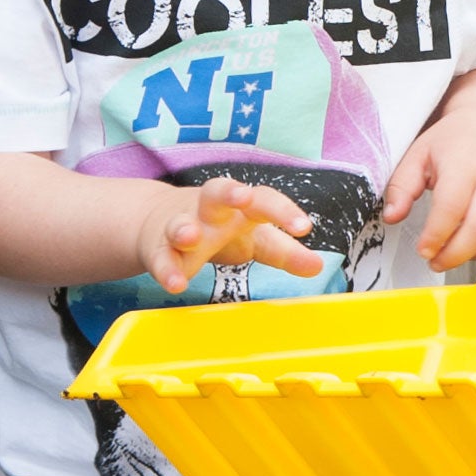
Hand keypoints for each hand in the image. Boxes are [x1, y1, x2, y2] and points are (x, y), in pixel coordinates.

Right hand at [139, 176, 322, 294]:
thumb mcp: (256, 239)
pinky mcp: (157, 248)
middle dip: (230, 192)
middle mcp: (209, 210)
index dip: (283, 211)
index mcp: (240, 206)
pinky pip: (160, 257)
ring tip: (190, 237)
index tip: (303, 227)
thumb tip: (318, 266)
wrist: (158, 220)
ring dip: (184, 228)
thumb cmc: (221, 228)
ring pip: (180, 222)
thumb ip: (285, 252)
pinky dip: (166, 269)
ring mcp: (180, 226)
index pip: (264, 200)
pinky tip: (174, 283)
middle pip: (218, 193)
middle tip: (243, 196)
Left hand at [381, 104, 475, 272]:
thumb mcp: (418, 155)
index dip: (436, 236)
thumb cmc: (452, 143)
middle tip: (436, 261)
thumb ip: (401, 186)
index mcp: (465, 164)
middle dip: (455, 254)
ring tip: (458, 249)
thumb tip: (392, 217)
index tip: (423, 251)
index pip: (451, 208)